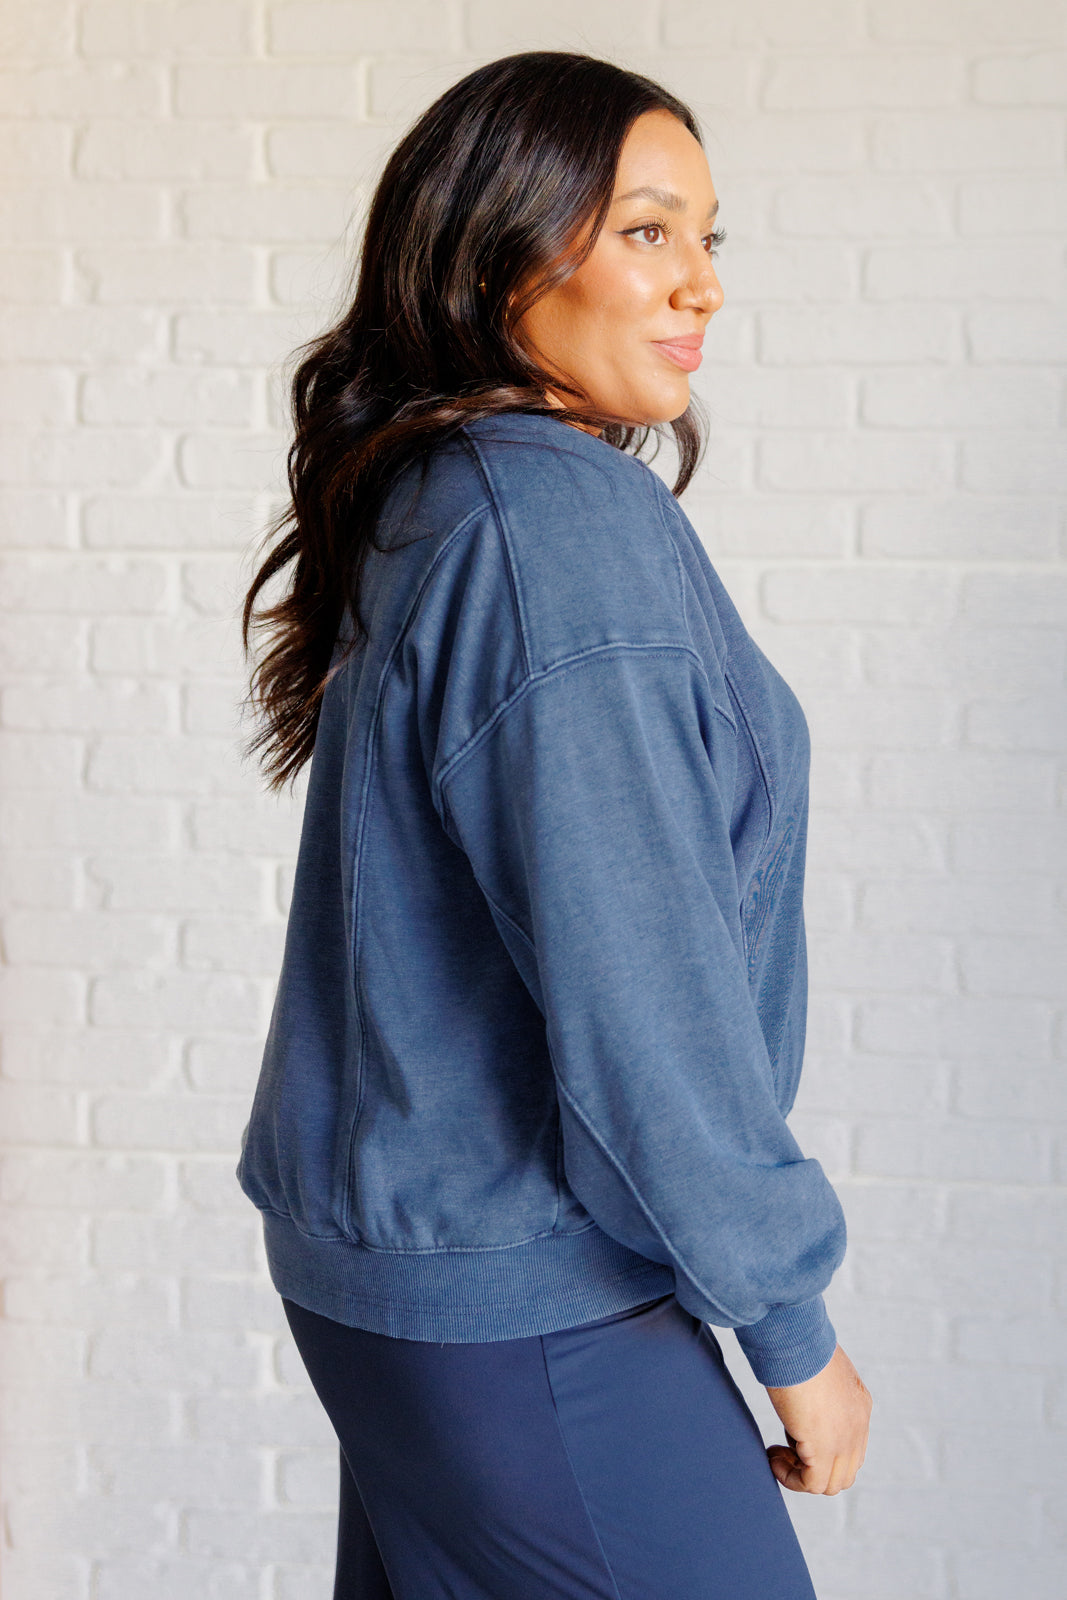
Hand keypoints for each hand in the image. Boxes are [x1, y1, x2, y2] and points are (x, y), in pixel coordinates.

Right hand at [763, 1343, 871, 1494]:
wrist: (794, 1338)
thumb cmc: (796, 1342)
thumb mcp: (816, 1367)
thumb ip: (816, 1387)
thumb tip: (798, 1396)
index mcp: (859, 1403)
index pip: (851, 1448)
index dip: (822, 1450)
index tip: (793, 1435)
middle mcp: (858, 1424)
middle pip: (844, 1472)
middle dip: (812, 1467)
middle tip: (785, 1448)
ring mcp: (845, 1439)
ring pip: (830, 1484)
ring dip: (800, 1475)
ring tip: (777, 1454)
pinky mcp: (824, 1449)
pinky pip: (812, 1484)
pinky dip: (790, 1478)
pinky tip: (772, 1456)